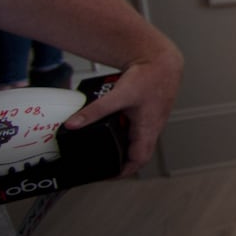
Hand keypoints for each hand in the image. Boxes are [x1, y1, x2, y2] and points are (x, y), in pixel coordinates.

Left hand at [63, 47, 183, 174]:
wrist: (162, 60)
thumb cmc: (149, 77)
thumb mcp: (119, 95)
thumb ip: (95, 111)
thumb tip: (73, 124)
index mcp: (148, 129)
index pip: (138, 161)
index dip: (123, 172)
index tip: (107, 175)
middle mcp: (152, 128)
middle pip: (137, 154)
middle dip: (119, 160)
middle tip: (102, 162)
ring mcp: (152, 120)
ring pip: (137, 141)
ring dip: (122, 144)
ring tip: (105, 142)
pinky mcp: (149, 112)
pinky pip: (137, 129)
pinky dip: (124, 130)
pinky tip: (115, 122)